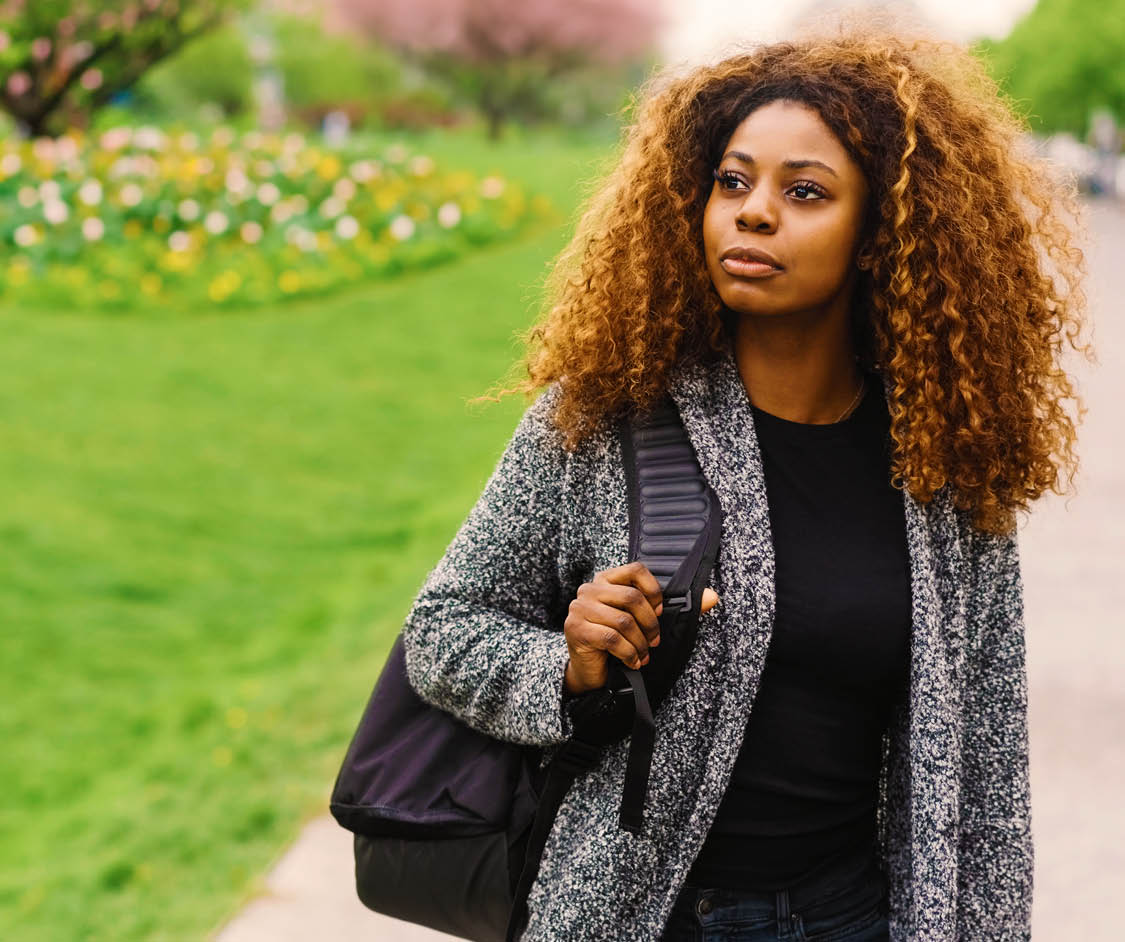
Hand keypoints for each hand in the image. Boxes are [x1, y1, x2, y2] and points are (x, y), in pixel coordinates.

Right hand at [563, 561, 718, 694]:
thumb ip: (676, 608)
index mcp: (605, 580)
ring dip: (639, 644)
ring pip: (623, 621)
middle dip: (650, 624)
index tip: (660, 612)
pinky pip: (612, 639)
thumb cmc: (617, 642)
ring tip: (643, 655)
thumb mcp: (644, 622)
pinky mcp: (576, 630)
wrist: (590, 671)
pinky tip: (632, 662)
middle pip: (632, 597)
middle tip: (655, 642)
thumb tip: (713, 597)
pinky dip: (628, 654)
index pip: (636, 569)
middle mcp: (589, 590)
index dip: (654, 591)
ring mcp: (579, 609)